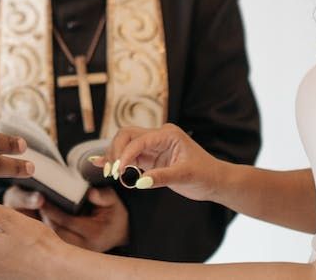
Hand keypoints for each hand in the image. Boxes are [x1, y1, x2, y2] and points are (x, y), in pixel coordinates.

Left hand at [37, 187, 128, 252]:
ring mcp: (79, 251)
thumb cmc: (114, 214)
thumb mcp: (113, 201)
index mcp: (95, 233)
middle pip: (56, 233)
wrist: (120, 232)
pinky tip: (39, 219)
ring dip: (42, 226)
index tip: (41, 200)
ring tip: (33, 211)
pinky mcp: (73, 252)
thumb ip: (103, 196)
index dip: (52, 211)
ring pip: (54, 240)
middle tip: (33, 204)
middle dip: (43, 218)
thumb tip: (90, 193)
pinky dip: (46, 231)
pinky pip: (55, 242)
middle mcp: (85, 245)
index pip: (67, 221)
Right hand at [96, 123, 224, 201]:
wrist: (215, 181)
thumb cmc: (205, 174)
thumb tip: (139, 182)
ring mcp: (152, 147)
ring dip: (114, 157)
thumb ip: (162, 177)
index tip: (119, 171)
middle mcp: (158, 137)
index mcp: (168, 134)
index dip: (126, 154)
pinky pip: (128, 156)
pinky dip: (116, 160)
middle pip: (126, 135)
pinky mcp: (149, 158)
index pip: (138, 140)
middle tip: (113, 171)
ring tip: (109, 173)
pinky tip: (100, 163)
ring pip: (124, 144)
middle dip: (116, 151)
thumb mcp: (185, 176)